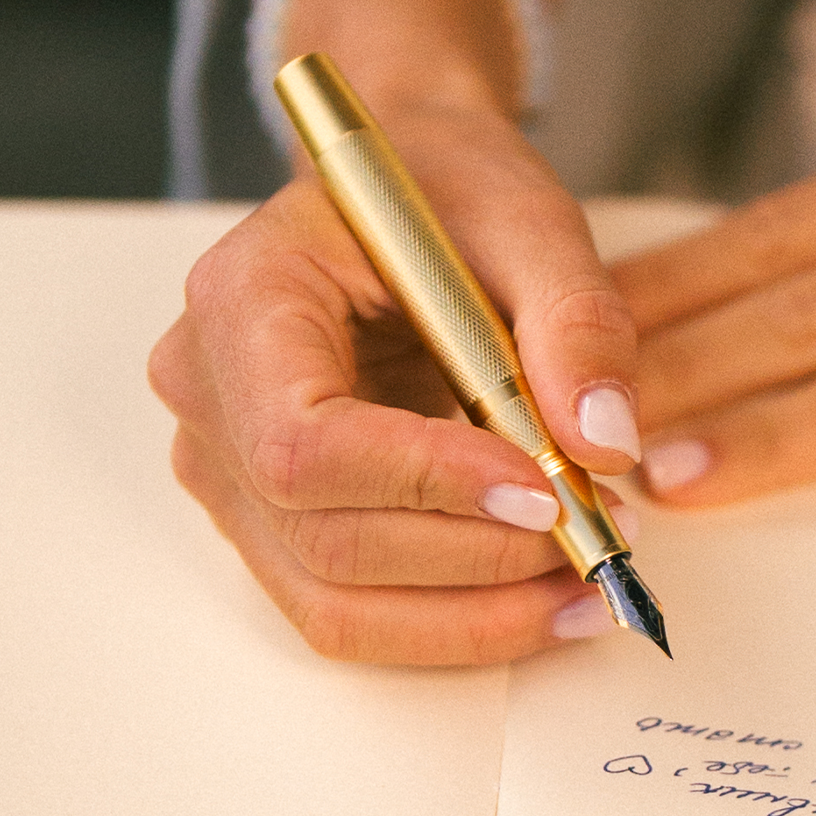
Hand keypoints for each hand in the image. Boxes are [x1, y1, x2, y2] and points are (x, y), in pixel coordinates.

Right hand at [150, 102, 639, 664]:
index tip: (547, 493)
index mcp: (245, 299)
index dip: (426, 483)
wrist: (398, 200)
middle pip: (326, 537)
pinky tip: (546, 603)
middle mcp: (210, 396)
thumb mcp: (528, 217)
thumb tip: (605, 443)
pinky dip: (455, 625)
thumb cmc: (446, 191)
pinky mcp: (274, 521)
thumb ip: (575, 318)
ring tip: (590, 587)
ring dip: (474, 616)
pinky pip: (353, 610)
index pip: (305, 440)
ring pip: (337, 602)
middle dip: (477, 559)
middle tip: (603, 535)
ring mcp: (230, 472)